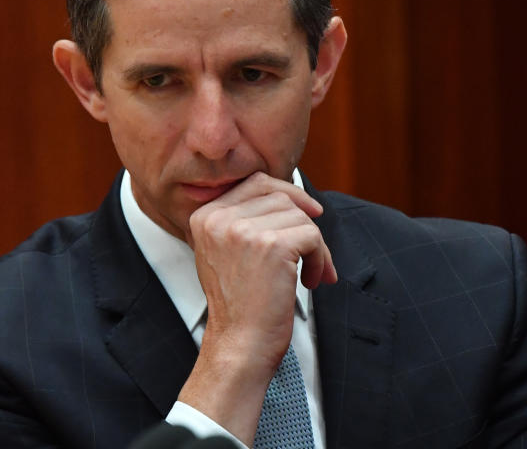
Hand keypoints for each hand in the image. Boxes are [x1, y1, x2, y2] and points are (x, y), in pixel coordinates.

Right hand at [177, 172, 336, 444]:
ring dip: (315, 246)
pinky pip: (312, 235)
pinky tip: (312, 281)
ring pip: (300, 216)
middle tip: (314, 251)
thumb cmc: (240, 305)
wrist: (239, 344)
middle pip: (280, 196)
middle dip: (304, 221)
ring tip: (309, 274)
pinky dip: (322, 259)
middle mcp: (219, 218)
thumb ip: (246, 221)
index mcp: (205, 216)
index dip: (287, 193)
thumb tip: (297, 196)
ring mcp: (244, 230)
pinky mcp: (272, 245)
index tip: (310, 212)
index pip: (254, 183)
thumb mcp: (227, 253)